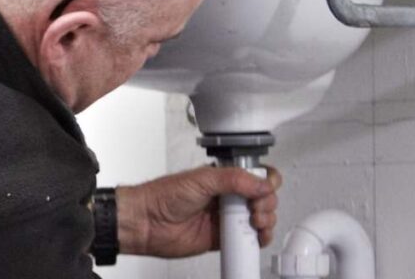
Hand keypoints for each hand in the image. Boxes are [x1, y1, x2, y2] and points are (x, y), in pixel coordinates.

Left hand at [116, 165, 281, 257]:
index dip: (267, 182)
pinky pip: (248, 239)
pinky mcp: (223, 239)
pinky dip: (259, 239)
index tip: (264, 190)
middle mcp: (229, 196)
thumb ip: (235, 180)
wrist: (147, 222)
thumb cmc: (165, 196)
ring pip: (261, 218)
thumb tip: (262, 183)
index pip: (257, 176)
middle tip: (255, 209)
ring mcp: (227, 218)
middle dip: (267, 203)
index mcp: (226, 177)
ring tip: (255, 222)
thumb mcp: (203, 179)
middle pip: (264, 198)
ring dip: (267, 220)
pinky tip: (257, 237)